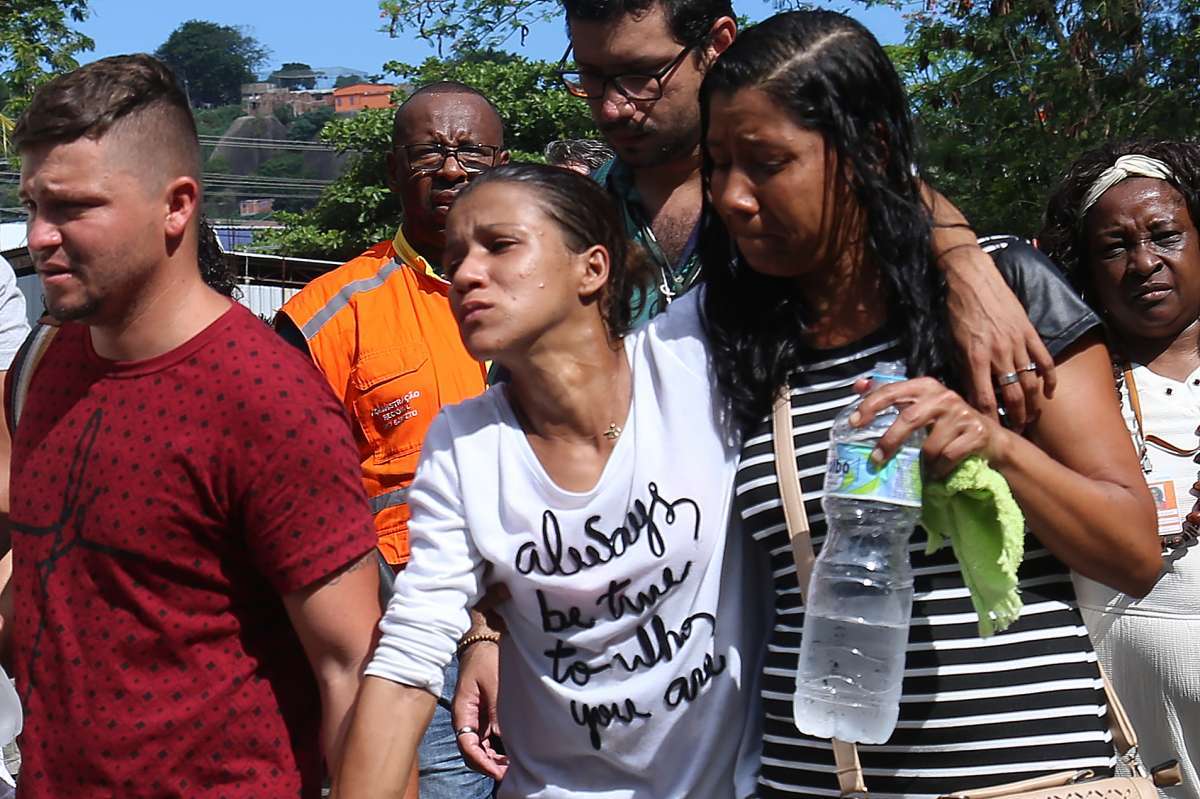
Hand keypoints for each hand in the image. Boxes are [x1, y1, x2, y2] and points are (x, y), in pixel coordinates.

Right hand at [451, 638, 506, 779]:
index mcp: (463, 712)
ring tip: (513, 767)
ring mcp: (474, 719)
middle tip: (510, 773)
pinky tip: (511, 754)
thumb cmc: (486, 659)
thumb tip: (502, 738)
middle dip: (488, 765)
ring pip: (480, 748)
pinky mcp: (483, 717)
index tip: (497, 771)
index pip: (467, 745)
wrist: (483, 644)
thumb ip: (496, 711)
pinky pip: (487, 739)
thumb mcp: (493, 683)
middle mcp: (466, 719)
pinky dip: (497, 749)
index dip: (481, 762)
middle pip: (472, 752)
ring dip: (494, 760)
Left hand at [852, 377, 1009, 478]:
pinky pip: (947, 457)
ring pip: (929, 446)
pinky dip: (940, 469)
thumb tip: (858, 385)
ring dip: (924, 462)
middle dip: (890, 442)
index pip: (892, 391)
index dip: (870, 405)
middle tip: (876, 459)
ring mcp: (961, 413)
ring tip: (925, 467)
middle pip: (909, 419)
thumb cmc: (948, 423)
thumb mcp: (921, 405)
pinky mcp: (976, 432)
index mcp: (925, 386)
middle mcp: (943, 396)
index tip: (854, 422)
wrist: (991, 440)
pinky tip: (939, 471)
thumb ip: (892, 396)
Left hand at [942, 243, 1055, 430]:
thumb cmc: (958, 311)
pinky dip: (1049, 379)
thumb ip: (964, 368)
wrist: (974, 279)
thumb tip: (968, 394)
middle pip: (1012, 396)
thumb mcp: (953, 342)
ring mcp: (1017, 343)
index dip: (989, 420)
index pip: (985, 399)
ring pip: (1030, 382)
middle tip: (1016, 433)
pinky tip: (1049, 393)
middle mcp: (999, 354)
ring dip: (1031, 405)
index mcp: (976, 358)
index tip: (991, 433)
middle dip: (1016, 419)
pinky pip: (1044, 361)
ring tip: (1030, 419)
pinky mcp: (1029, 333)